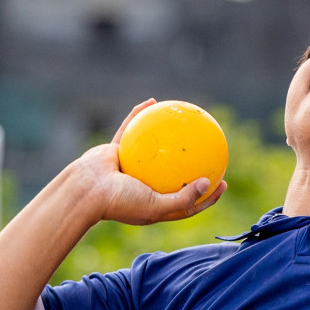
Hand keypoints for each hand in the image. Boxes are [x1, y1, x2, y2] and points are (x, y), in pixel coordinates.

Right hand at [73, 98, 227, 225]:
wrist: (85, 191)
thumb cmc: (120, 203)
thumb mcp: (156, 207)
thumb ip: (183, 199)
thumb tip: (208, 183)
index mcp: (155, 204)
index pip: (187, 201)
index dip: (207, 195)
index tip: (223, 183)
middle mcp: (145, 186)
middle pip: (174, 174)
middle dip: (191, 163)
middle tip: (209, 150)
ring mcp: (131, 168)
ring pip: (154, 148)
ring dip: (168, 134)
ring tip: (183, 121)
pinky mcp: (117, 150)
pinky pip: (132, 129)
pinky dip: (140, 116)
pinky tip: (152, 102)